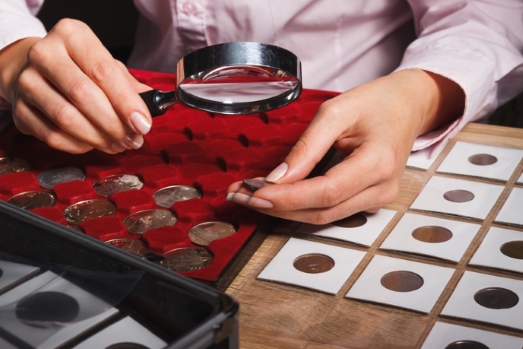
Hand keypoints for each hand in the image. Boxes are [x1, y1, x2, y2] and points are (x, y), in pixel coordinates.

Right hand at [0, 19, 151, 153]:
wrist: (33, 70)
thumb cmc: (78, 68)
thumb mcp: (106, 65)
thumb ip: (129, 86)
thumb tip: (152, 106)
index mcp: (72, 36)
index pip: (103, 72)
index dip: (126, 103)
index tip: (143, 124)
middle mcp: (45, 54)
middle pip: (84, 95)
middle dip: (114, 124)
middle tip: (133, 139)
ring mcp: (27, 82)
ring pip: (67, 119)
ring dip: (99, 138)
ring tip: (118, 144)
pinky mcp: (19, 110)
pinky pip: (53, 136)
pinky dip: (79, 145)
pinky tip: (94, 143)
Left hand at [226, 69, 463, 223]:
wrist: (407, 106)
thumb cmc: (375, 103)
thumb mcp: (336, 112)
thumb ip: (306, 147)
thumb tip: (276, 178)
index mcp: (379, 162)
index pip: (326, 192)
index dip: (286, 197)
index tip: (251, 193)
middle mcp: (382, 189)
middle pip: (321, 212)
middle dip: (276, 207)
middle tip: (239, 195)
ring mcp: (379, 199)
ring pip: (323, 218)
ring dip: (284, 210)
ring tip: (249, 195)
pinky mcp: (370, 201)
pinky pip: (330, 212)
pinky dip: (300, 206)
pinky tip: (276, 196)